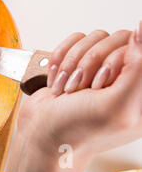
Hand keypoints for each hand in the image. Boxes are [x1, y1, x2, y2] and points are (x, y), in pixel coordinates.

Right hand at [6, 22, 141, 171]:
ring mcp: (99, 69)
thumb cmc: (76, 129)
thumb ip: (138, 69)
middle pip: (111, 38)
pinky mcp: (77, 63)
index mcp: (139, 90)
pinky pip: (72, 41)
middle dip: (87, 64)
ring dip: (70, 63)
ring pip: (90, 38)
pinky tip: (58, 80)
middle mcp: (122, 77)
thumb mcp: (117, 105)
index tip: (99, 86)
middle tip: (81, 88)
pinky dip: (59, 59)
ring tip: (67, 87)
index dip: (111, 63)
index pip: (134, 47)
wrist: (40, 133)